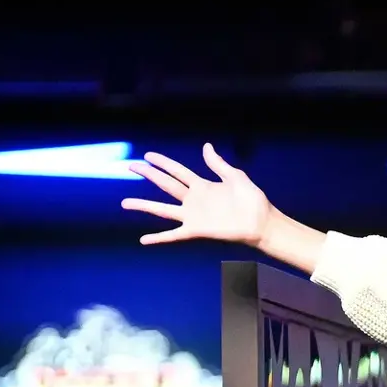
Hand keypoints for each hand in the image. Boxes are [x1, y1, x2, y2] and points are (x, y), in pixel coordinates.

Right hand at [123, 145, 271, 246]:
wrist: (261, 222)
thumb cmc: (252, 200)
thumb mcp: (236, 177)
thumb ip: (218, 164)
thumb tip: (206, 146)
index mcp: (203, 185)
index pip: (178, 171)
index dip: (163, 163)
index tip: (148, 156)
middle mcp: (194, 199)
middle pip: (166, 185)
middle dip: (150, 175)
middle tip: (132, 166)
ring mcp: (193, 215)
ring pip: (162, 209)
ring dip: (144, 205)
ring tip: (125, 203)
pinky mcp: (196, 230)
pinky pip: (173, 234)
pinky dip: (159, 238)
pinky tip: (143, 240)